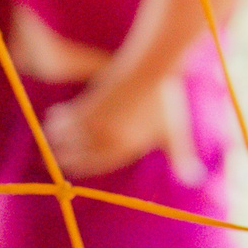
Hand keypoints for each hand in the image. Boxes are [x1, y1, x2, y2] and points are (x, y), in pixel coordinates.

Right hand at [44, 77, 198, 183]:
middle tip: (55, 155)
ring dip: (57, 138)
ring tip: (52, 136)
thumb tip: (195, 180)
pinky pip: (66, 119)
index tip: (71, 166)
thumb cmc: (164, 100)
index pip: (97, 165)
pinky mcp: (90, 105)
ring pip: (68, 138)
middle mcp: (109, 141)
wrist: (151, 67)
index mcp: (127, 149)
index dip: (82, 166)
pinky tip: (55, 116)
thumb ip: (181, 159)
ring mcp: (98, 123)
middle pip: (78, 155)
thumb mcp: (174, 133)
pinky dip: (58, 120)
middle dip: (66, 156)